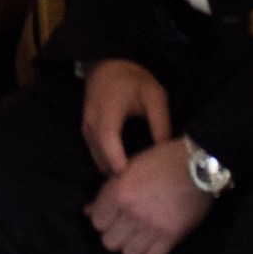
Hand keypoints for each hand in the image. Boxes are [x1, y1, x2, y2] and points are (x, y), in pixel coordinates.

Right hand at [81, 58, 171, 176]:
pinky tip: (125, 170)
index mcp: (108, 109)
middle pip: (101, 154)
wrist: (109, 64)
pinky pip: (96, 153)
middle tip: (140, 190)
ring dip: (113, 170)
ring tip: (135, 183)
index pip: (108, 137)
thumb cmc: (133, 79)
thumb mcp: (154, 95)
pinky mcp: (87, 131)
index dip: (116, 158)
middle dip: (118, 173)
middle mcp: (92, 120)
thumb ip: (161, 123)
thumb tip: (166, 152)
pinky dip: (108, 163)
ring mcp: (86, 127)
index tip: (130, 177)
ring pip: (97, 157)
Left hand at [86, 138, 211, 253]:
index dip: (102, 220)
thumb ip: (108, 190)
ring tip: (138, 239)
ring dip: (131, 247)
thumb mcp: (129, 168)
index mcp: (119, 192)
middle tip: (124, 229)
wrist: (198, 165)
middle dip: (114, 235)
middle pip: (109, 241)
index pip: (96, 221)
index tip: (110, 218)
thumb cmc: (162, 160)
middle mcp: (132, 212)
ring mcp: (152, 227)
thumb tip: (87, 211)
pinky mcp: (171, 237)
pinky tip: (151, 249)